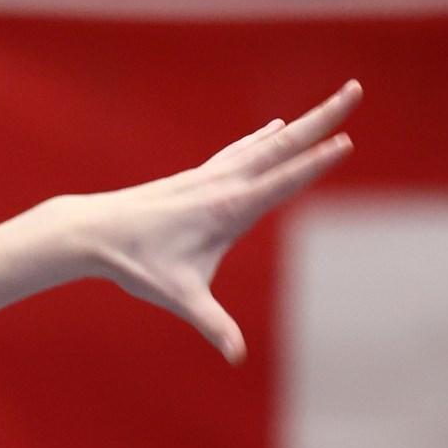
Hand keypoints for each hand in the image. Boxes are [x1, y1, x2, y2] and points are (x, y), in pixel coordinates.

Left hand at [48, 80, 361, 365]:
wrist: (92, 231)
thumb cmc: (136, 265)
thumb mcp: (180, 297)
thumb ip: (212, 326)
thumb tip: (235, 358)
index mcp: (228, 209)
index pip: (283, 180)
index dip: (316, 162)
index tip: (347, 140)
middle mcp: (223, 184)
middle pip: (284, 145)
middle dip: (322, 118)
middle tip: (355, 90)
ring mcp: (209, 176)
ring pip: (265, 143)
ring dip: (301, 123)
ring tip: (331, 103)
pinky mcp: (197, 177)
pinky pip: (239, 150)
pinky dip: (262, 137)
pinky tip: (275, 127)